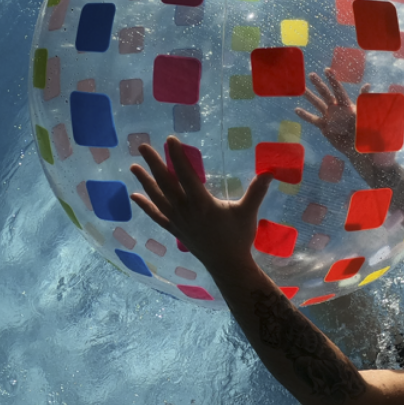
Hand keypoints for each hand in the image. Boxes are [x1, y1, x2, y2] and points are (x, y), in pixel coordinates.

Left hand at [130, 137, 272, 274]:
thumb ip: (256, 191)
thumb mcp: (248, 212)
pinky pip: (156, 216)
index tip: (170, 140)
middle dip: (154, 163)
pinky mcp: (175, 230)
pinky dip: (145, 206)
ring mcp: (177, 221)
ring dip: (145, 181)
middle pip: (166, 183)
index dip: (178, 156)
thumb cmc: (238, 238)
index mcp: (202, 203)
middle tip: (142, 146)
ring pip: (157, 197)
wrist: (227, 265)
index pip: (186, 174)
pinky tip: (134, 196)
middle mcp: (185, 210)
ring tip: (133, 166)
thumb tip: (270, 171)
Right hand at [295, 69, 368, 154]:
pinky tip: (297, 110)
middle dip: (319, 84)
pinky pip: (313, 119)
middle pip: (326, 94)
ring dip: (309, 96)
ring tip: (301, 89)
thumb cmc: (363, 131)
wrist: (357, 147)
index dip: (332, 80)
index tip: (326, 70)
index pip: (338, 90)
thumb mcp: (363, 115)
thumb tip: (367, 85)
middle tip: (311, 75)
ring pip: (317, 104)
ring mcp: (329, 116)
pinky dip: (305, 115)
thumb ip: (363, 100)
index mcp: (346, 105)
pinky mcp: (324, 126)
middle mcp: (336, 108)